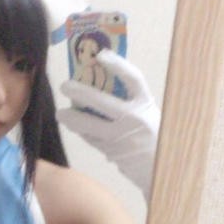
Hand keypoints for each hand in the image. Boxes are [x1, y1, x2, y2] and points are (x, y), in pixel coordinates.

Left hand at [59, 51, 159, 201]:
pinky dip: (82, 132)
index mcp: (146, 104)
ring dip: (72, 118)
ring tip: (61, 113)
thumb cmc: (154, 137)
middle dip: (80, 92)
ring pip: (90, 125)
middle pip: (102, 101)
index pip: (133, 78)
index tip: (101, 54)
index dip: (117, 64)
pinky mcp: (112, 152)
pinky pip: (92, 139)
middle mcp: (134, 119)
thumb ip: (131, 102)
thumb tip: (103, 83)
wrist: (162, 169)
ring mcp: (121, 137)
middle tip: (65, 86)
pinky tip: (75, 126)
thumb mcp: (149, 114)